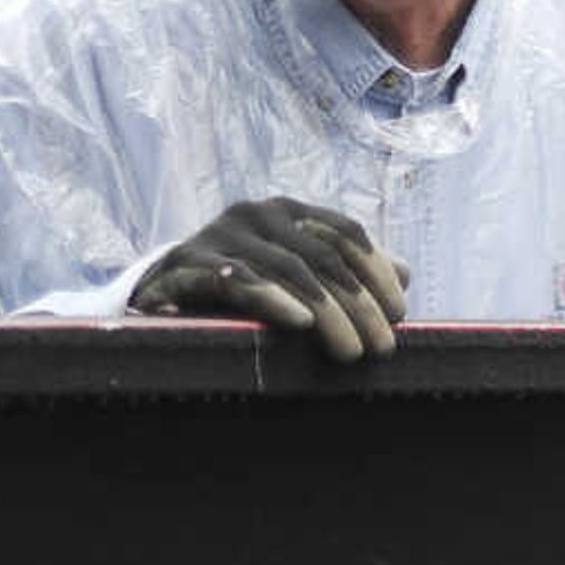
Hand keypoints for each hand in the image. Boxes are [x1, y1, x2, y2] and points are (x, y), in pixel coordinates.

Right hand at [130, 197, 407, 363]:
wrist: (158, 298)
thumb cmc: (237, 293)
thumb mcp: (294, 279)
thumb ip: (344, 273)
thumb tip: (405, 271)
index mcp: (284, 213)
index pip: (344, 233)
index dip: (377, 272)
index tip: (399, 314)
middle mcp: (254, 215)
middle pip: (322, 257)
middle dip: (359, 305)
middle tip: (381, 348)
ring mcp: (218, 236)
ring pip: (288, 271)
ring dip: (327, 314)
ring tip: (350, 351)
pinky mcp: (186, 266)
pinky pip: (236, 281)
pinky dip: (272, 300)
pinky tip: (300, 323)